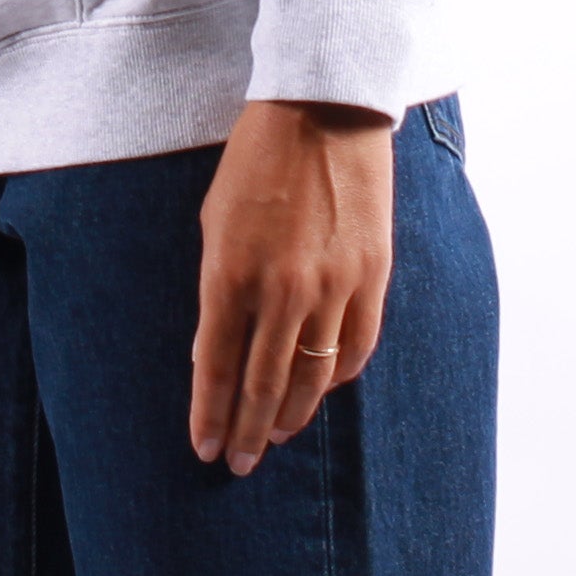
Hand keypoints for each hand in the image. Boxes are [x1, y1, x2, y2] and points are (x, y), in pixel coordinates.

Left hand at [189, 99, 394, 475]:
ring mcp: (332, 286)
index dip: (210, 415)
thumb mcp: (215, 219)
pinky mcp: (371, 277)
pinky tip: (321, 390)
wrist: (321, 111)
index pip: (216, 366)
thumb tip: (220, 345)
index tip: (204, 448)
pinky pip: (355, 349)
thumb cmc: (255, 160)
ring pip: (312, 379)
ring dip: (292, 416)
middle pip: (263, 386)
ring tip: (277, 437)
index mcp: (230, 271)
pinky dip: (336, 377)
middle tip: (237, 463)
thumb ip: (219, 286)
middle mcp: (281, 289)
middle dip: (247, 433)